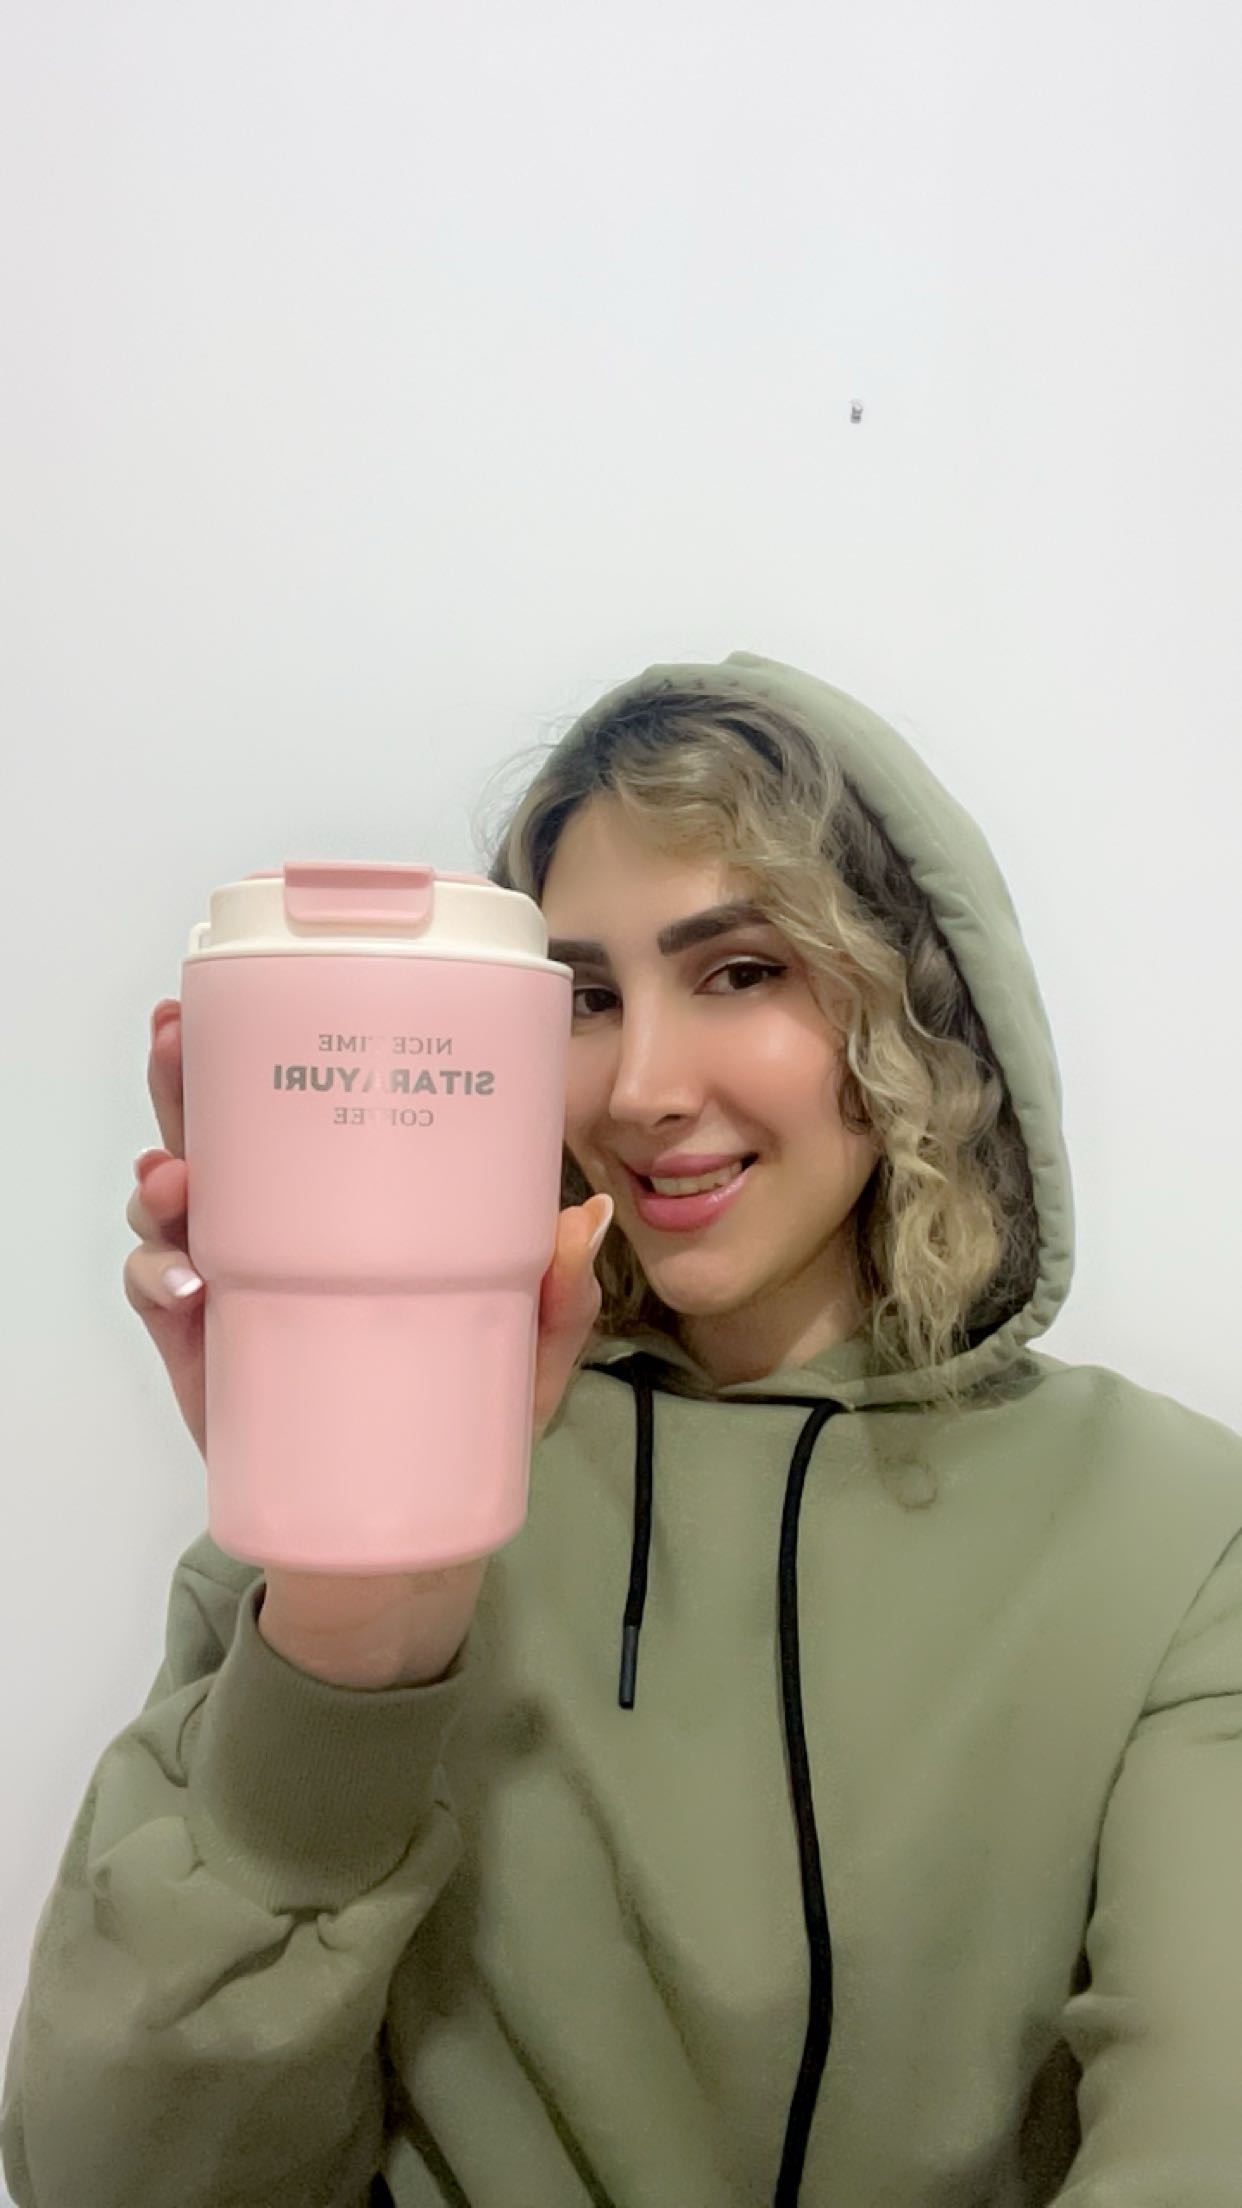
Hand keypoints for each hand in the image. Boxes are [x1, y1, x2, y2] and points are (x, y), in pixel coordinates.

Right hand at [124, 998, 613, 1682]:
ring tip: (174, 1179)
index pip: (298, 1104)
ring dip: (161, 1178)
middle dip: (182, 1081)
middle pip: (215, 1132)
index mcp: (348, 1199)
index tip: (238, 1000)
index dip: (260, 1045)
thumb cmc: (464, 1409)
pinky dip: (158, 1279)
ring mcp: (236, 1283)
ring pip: (173, 1206)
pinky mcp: (205, 1351)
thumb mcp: (527, 1347)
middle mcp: (280, 1223)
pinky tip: (186, 1279)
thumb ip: (557, 1294)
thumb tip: (583, 1220)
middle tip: (173, 1045)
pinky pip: (160, 1298)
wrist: (404, 1531)